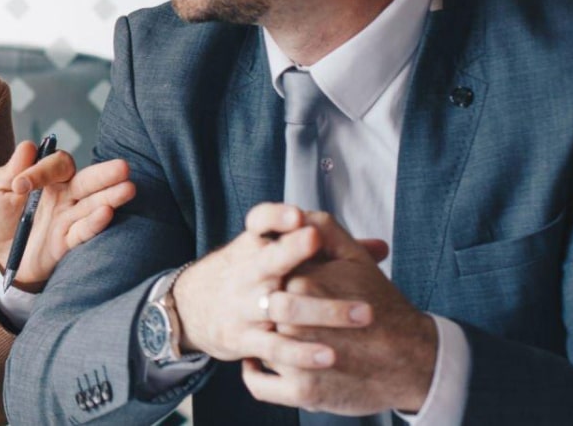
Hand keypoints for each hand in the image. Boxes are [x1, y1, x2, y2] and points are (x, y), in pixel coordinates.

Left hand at [0, 140, 135, 291]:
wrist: (0, 253)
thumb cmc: (1, 217)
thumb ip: (10, 170)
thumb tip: (28, 146)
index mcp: (49, 177)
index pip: (57, 164)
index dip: (42, 170)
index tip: (20, 185)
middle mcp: (66, 194)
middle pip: (88, 180)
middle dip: (105, 174)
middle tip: (122, 167)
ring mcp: (70, 217)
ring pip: (94, 204)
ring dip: (111, 196)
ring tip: (128, 188)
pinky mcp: (69, 241)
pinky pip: (84, 230)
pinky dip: (95, 222)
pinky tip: (106, 212)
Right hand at [171, 203, 363, 369]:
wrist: (191, 308)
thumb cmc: (249, 277)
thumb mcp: (270, 255)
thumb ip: (328, 252)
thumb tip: (381, 248)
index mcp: (254, 246)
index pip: (259, 221)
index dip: (275, 217)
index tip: (298, 216)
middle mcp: (247, 273)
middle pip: (268, 260)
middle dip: (292, 250)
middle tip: (319, 241)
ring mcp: (243, 306)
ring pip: (281, 306)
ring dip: (322, 311)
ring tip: (361, 315)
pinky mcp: (242, 338)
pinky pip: (273, 347)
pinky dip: (301, 352)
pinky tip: (329, 355)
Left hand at [242, 212, 436, 415]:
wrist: (411, 359)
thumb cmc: (382, 305)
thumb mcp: (355, 259)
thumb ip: (325, 228)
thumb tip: (296, 213)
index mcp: (303, 284)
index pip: (267, 277)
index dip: (272, 282)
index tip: (277, 286)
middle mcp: (294, 322)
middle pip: (261, 314)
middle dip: (267, 314)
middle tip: (277, 315)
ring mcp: (297, 360)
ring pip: (259, 346)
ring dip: (263, 343)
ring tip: (276, 338)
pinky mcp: (301, 393)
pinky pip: (259, 382)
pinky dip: (257, 374)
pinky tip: (264, 363)